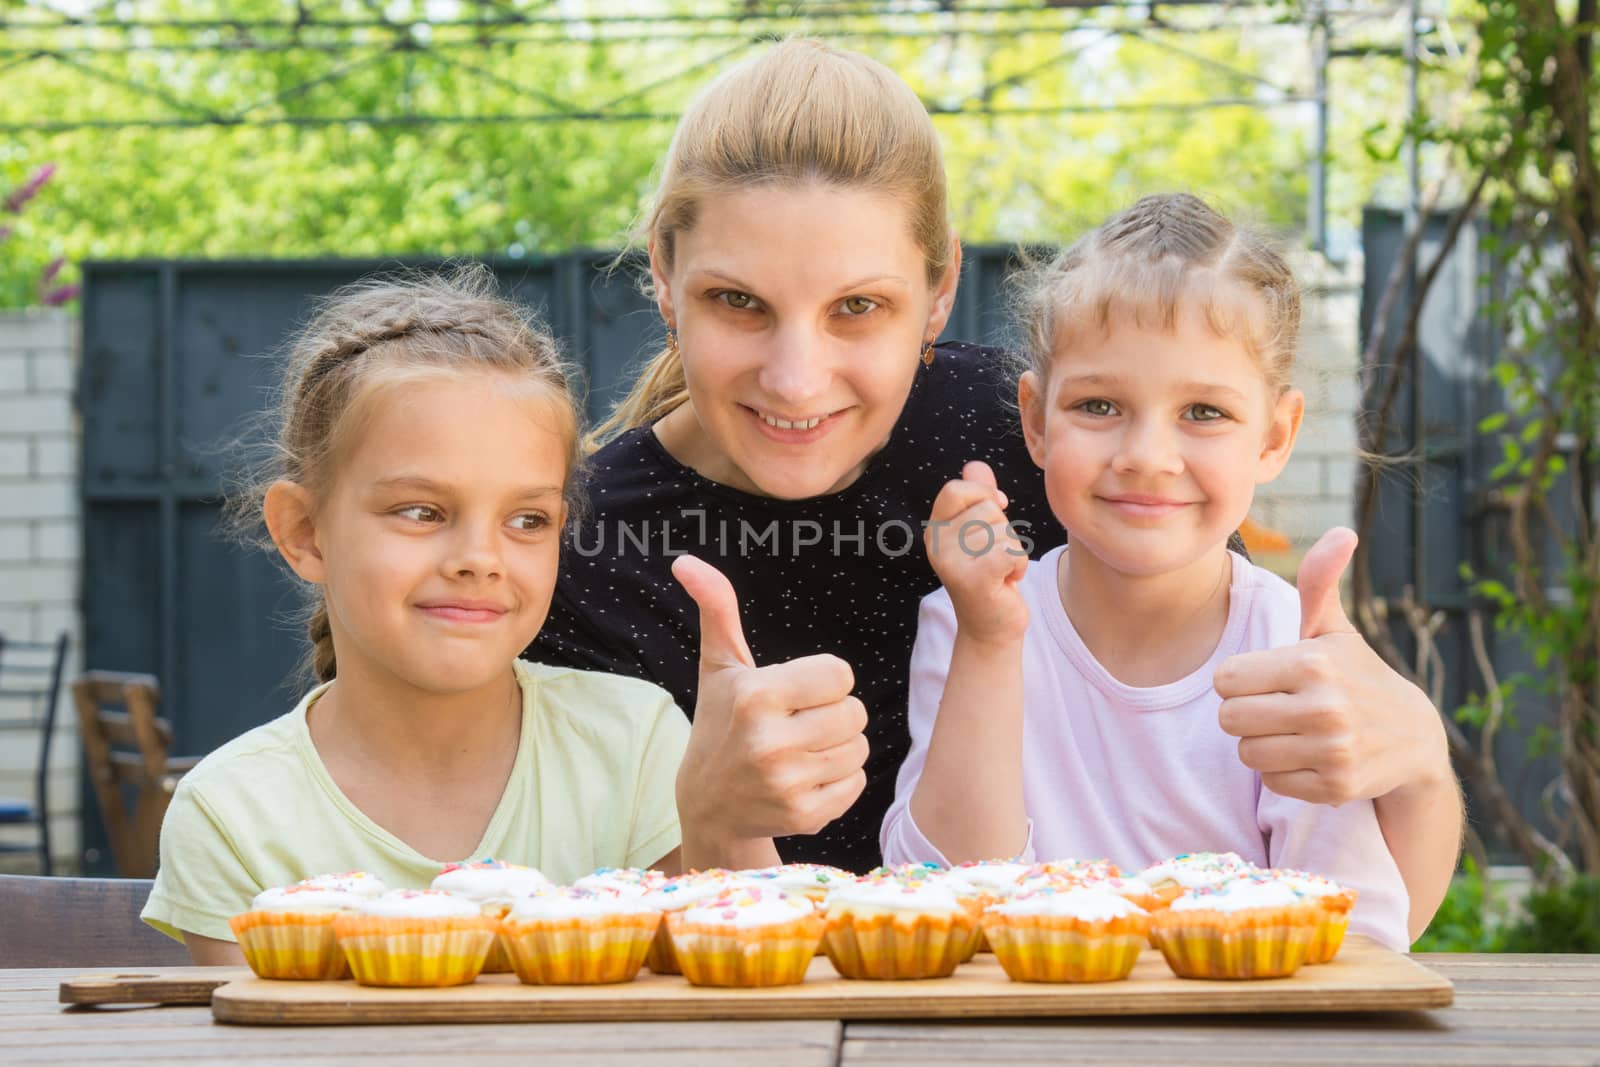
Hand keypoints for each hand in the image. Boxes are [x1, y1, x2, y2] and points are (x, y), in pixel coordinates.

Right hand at [670, 555, 869, 845]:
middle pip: (855, 712)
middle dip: (834, 713)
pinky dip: (839, 780)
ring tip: (801, 751)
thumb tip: (686, 560)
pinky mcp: (805, 817)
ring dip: (839, 746)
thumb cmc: (721, 723)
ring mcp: (788, 784)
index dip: (824, 681)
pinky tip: (805, 778)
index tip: (796, 693)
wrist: (709, 806)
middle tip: (799, 724)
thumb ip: (716, 609)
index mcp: (755, 696)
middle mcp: (771, 742)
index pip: (840, 674)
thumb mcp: (720, 667)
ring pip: (860, 747)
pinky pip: (856, 783)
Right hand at [924, 461, 1029, 643]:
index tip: (997, 510)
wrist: (990, 628)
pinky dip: (1019, 566)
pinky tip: (1008, 581)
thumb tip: (975, 466)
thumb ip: (979, 498)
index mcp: (935, 529)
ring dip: (1014, 551)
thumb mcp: (982, 533)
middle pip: (987, 510)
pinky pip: (1011, 552)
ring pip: (1003, 532)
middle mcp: (936, 545)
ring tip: (1000, 571)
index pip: (956, 489)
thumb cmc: (990, 576)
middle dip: (1004, 531)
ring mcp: (951, 564)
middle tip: (994, 558)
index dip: (983, 494)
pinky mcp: (972, 581)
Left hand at [1215, 527, 1448, 804]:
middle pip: (1228, 719)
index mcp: (1312, 663)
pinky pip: (1272, 782)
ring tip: (1294, 731)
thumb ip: (1318, 582)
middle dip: (1245, 714)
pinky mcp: (1336, 786)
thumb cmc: (1357, 675)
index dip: (1239, 680)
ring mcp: (1332, 750)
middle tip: (1276, 707)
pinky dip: (1284, 773)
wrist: (1415, 738)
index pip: (1224, 679)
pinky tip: (1311, 755)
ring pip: (1246, 753)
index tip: (1266, 679)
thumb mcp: (1334, 630)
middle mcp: (1323, 707)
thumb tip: (1341, 531)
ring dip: (1262, 744)